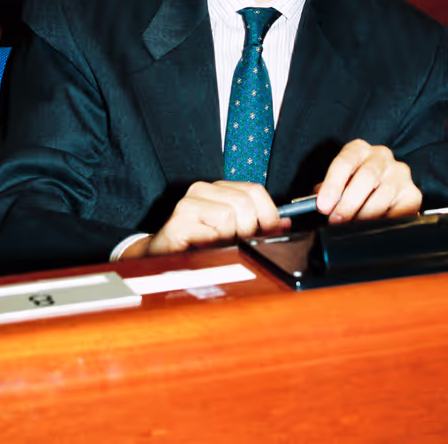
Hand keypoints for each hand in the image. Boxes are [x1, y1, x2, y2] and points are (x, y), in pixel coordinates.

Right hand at [121, 181, 286, 257]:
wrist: (161, 259)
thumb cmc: (200, 246)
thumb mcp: (233, 233)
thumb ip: (259, 225)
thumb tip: (286, 223)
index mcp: (219, 189)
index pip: (255, 190)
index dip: (269, 214)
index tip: (270, 233)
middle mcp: (203, 190)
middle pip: (245, 202)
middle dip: (250, 230)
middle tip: (241, 245)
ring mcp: (188, 203)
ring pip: (230, 215)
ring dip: (232, 239)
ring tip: (221, 248)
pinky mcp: (178, 222)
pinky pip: (213, 231)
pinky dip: (217, 246)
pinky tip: (208, 251)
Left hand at [315, 139, 421, 222]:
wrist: (382, 190)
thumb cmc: (354, 186)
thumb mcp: (338, 182)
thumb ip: (327, 190)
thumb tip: (316, 204)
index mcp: (359, 149)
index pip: (345, 162)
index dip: (333, 185)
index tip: (323, 205)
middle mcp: (382, 156)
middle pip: (367, 177)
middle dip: (348, 203)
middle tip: (336, 220)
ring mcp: (400, 174)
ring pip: (382, 196)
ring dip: (364, 216)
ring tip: (352, 227)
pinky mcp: (412, 194)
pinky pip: (399, 212)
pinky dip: (384, 223)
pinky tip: (373, 228)